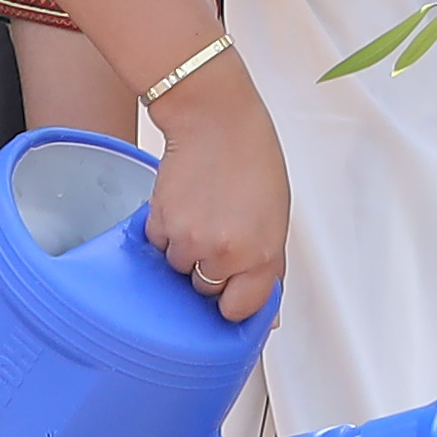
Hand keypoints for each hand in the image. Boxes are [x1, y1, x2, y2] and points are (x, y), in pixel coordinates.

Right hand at [144, 78, 290, 320]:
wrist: (215, 119)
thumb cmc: (252, 159)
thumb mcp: (277, 217)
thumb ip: (270, 268)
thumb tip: (270, 316)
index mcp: (261, 254)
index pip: (239, 309)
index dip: (234, 297)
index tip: (234, 284)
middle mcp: (225, 253)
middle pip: (205, 290)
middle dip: (211, 269)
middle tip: (221, 230)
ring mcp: (190, 240)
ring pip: (179, 269)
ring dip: (186, 248)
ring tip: (203, 211)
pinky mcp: (161, 223)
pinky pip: (159, 246)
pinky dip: (166, 231)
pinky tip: (184, 203)